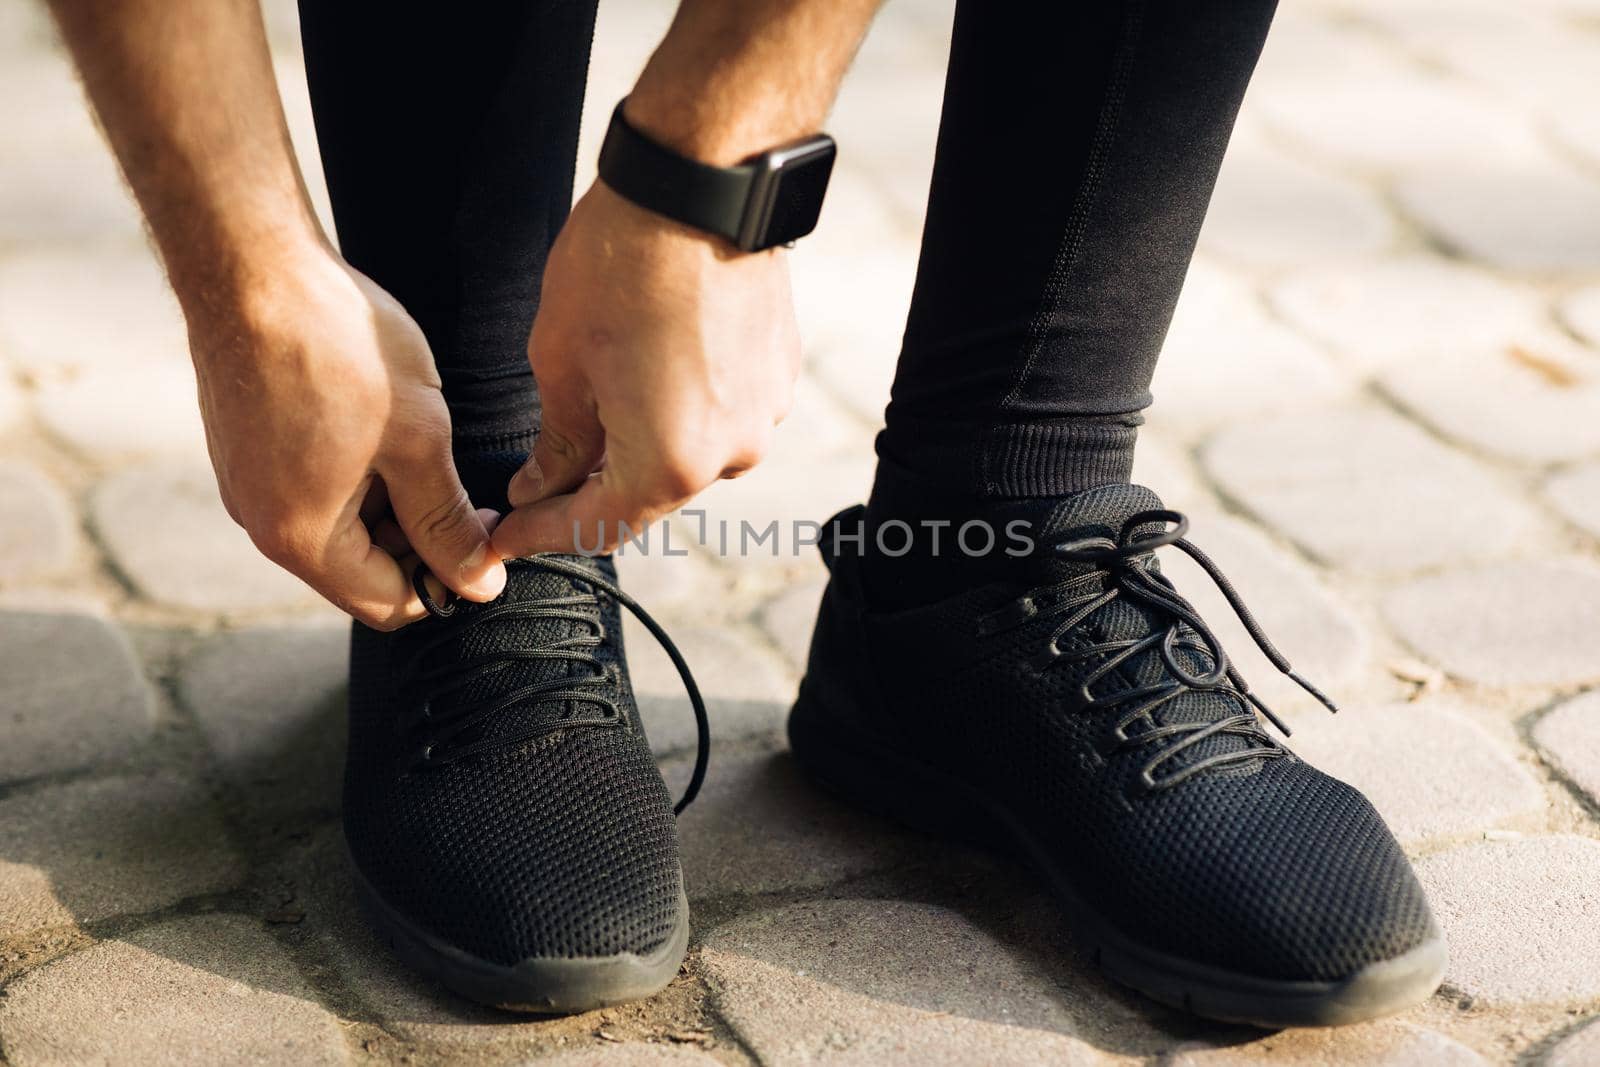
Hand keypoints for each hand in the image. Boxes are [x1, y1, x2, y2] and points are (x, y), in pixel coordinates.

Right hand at [188, 244, 505, 628]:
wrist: (250, 265)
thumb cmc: (336, 345)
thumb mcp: (418, 439)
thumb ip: (448, 520)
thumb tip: (479, 584)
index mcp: (301, 538)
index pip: (389, 604)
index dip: (448, 579)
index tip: (487, 534)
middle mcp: (262, 523)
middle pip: (363, 570)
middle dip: (421, 540)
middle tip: (468, 490)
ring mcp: (248, 485)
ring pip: (341, 527)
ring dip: (393, 503)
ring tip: (424, 444)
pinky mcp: (245, 449)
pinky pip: (313, 488)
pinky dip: (358, 474)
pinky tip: (383, 422)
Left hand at [492, 181, 800, 555]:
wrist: (701, 184)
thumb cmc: (620, 262)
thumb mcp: (560, 359)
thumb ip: (558, 441)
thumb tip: (542, 486)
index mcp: (669, 464)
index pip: (596, 527)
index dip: (542, 535)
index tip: (505, 535)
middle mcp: (730, 454)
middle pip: (646, 495)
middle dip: (590, 489)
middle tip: (535, 479)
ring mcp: (764, 415)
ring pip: (687, 454)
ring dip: (639, 445)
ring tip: (595, 407)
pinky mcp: (779, 374)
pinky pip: (721, 414)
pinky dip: (679, 408)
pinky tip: (647, 369)